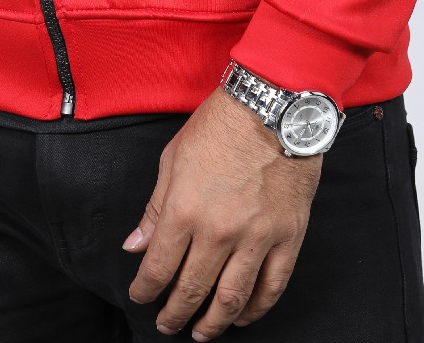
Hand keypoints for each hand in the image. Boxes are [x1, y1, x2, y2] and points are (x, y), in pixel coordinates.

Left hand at [122, 85, 321, 337]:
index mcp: (185, 209)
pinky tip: (242, 315)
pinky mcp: (288, 236)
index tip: (141, 298)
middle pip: (192, 290)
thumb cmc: (220, 125)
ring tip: (201, 333)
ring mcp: (257, 237)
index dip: (146, 290)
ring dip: (213, 323)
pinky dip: (256, 308)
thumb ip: (155, 207)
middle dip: (174, 314)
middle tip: (167, 325)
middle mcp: (219, 231)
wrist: (274, 105)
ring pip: (232, 298)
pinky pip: (272, 286)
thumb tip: (135, 245)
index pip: (158, 267)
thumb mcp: (174, 158)